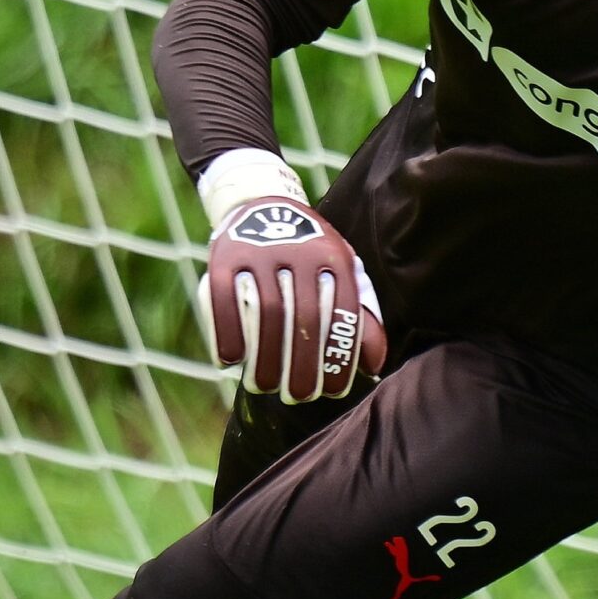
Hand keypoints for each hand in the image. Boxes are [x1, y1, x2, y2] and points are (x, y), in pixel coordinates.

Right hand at [199, 195, 386, 403]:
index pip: (342, 313)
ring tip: (264, 386)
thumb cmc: (309, 253)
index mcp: (334, 256)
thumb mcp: (340, 272)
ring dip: (264, 357)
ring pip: (265, 312)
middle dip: (302, 364)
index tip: (333, 392)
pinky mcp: (225, 254)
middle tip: (298, 396)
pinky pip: (223, 298)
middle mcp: (300, 250)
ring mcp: (260, 250)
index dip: (339, 356)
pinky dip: (225, 332)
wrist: (262, 201)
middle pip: (303, 317)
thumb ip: (359, 315)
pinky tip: (229, 361)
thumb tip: (374, 366)